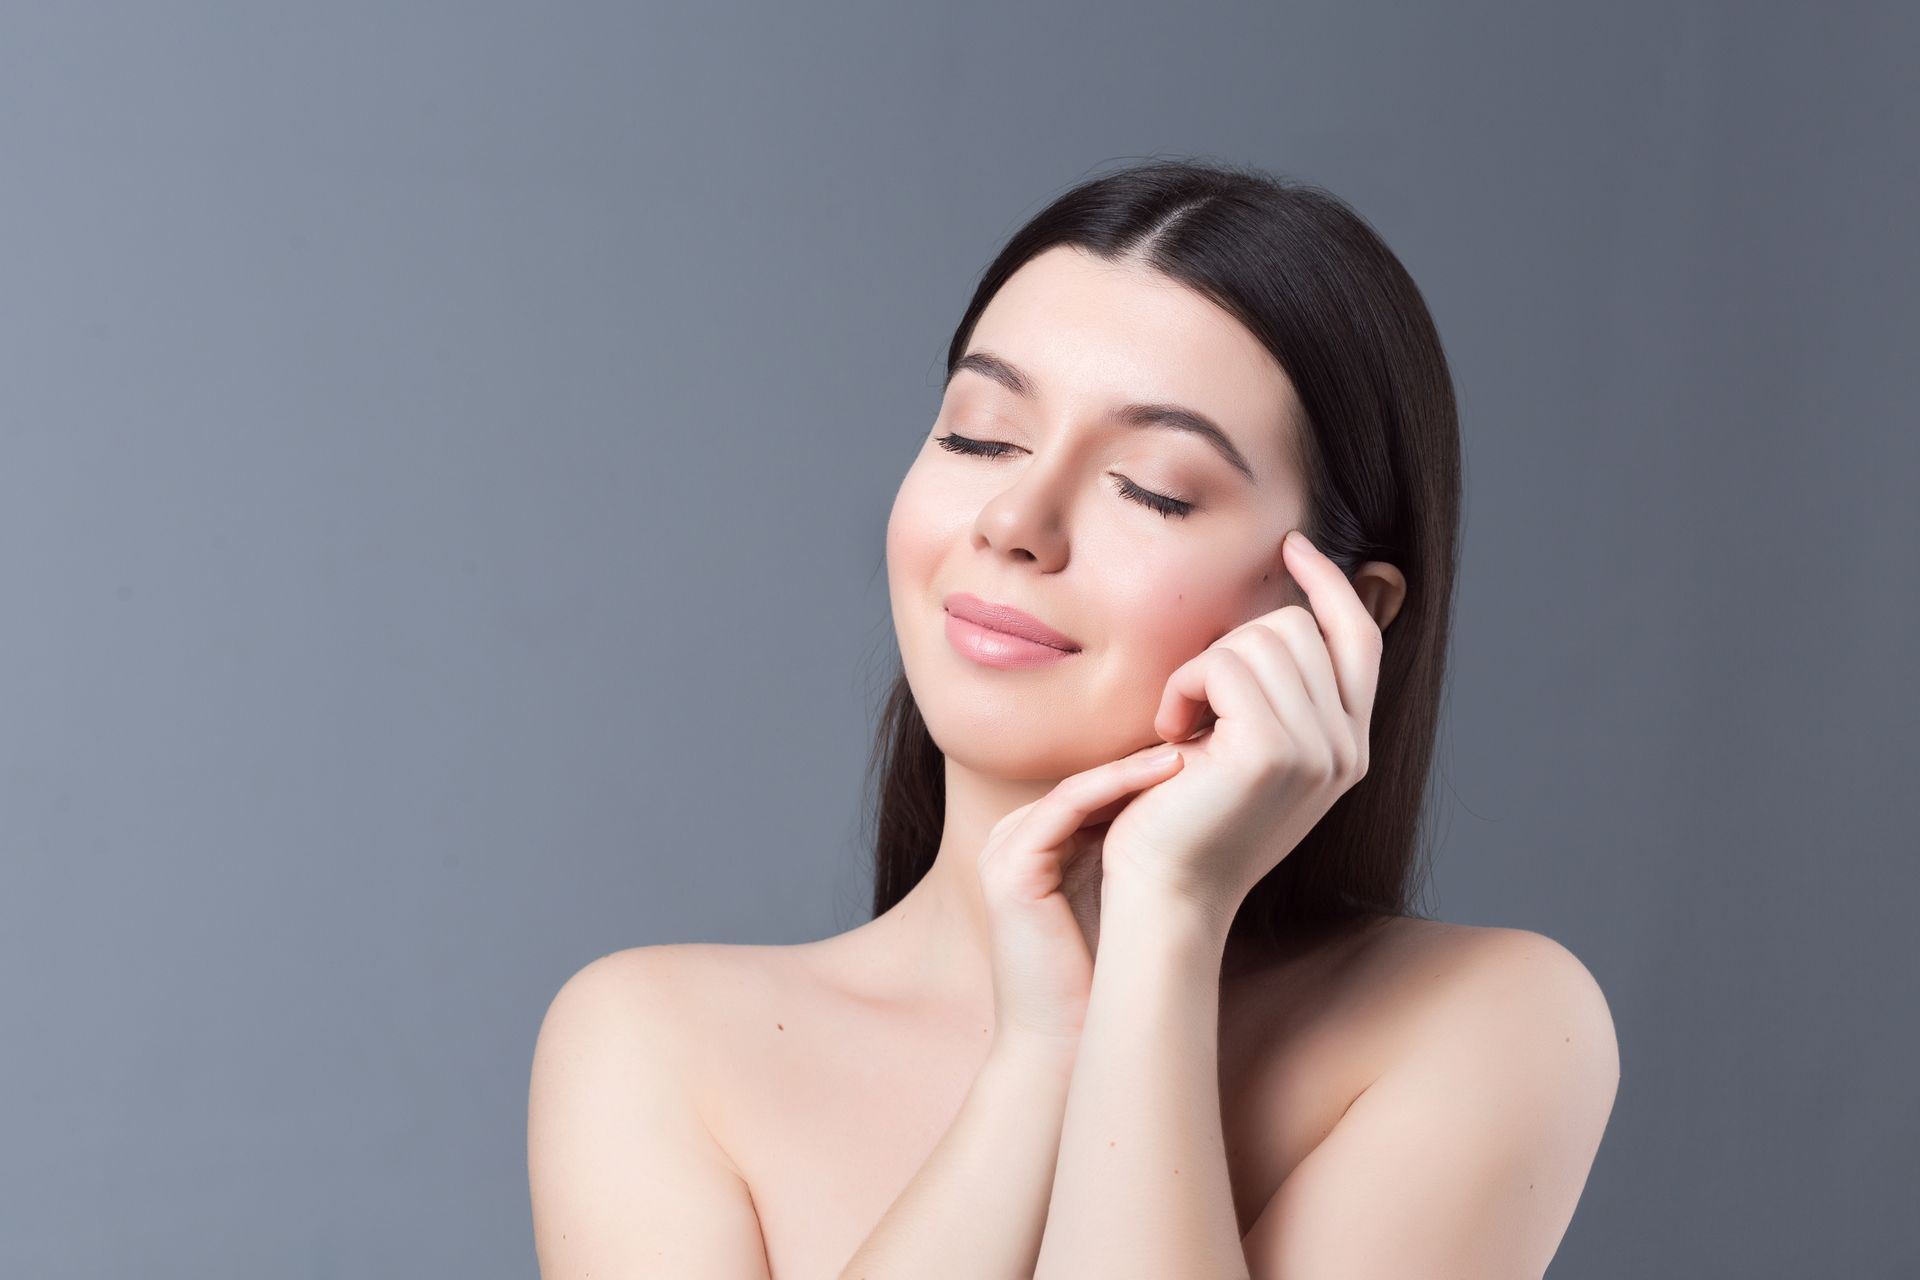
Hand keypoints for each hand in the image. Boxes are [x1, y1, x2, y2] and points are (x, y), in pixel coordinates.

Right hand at [977, 742, 1189, 1044]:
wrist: (1065, 1046)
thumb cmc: (1105, 978)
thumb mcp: (1127, 896)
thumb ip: (1143, 849)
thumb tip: (1211, 807)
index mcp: (1039, 840)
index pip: (1100, 785)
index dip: (1157, 767)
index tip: (1216, 751)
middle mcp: (1015, 837)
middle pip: (1089, 780)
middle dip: (1151, 759)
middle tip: (1210, 736)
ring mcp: (1004, 850)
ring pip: (1080, 788)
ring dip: (1140, 766)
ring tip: (1196, 747)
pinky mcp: (1009, 869)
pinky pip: (1065, 808)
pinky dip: (1116, 786)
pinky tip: (1168, 774)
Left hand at [1100, 530, 1383, 927]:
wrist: (1165, 894)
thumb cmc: (1185, 822)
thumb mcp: (1245, 752)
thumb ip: (1279, 698)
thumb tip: (1282, 618)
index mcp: (1349, 747)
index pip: (1361, 637)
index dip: (1330, 584)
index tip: (1293, 546)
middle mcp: (1346, 748)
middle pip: (1298, 628)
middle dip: (1230, 647)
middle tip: (1191, 705)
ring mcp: (1317, 750)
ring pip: (1259, 639)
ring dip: (1202, 669)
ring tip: (1180, 724)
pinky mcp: (1272, 752)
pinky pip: (1224, 665)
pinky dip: (1184, 685)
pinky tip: (1170, 732)